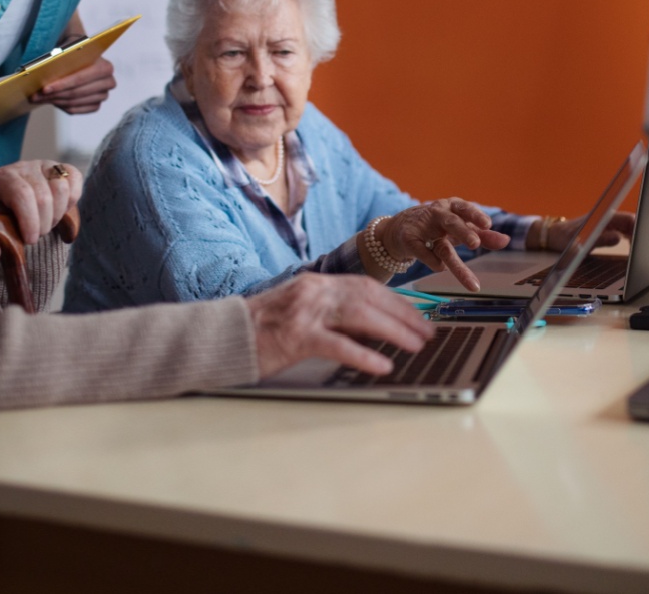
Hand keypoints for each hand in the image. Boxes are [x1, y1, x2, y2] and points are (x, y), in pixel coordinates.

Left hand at [0, 160, 80, 262]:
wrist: (15, 216)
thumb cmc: (0, 228)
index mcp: (1, 179)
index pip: (21, 194)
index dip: (29, 220)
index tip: (31, 240)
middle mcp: (23, 167)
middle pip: (43, 196)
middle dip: (44, 223)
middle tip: (38, 234)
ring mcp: (45, 165)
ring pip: (62, 188)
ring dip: (58, 214)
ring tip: (48, 223)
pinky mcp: (62, 168)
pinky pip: (74, 179)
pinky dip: (72, 200)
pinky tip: (61, 211)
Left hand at [30, 56, 115, 113]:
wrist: (79, 56)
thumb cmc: (74, 51)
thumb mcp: (70, 46)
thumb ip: (64, 52)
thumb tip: (50, 63)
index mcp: (105, 67)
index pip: (81, 78)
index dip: (62, 84)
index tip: (45, 88)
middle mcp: (108, 82)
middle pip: (77, 92)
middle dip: (55, 94)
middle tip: (37, 95)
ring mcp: (103, 95)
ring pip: (74, 102)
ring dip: (54, 100)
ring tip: (39, 98)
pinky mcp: (96, 105)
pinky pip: (76, 110)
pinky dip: (61, 106)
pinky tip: (51, 100)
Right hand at [246, 273, 433, 377]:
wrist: (220, 337)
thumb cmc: (260, 331)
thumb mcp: (301, 314)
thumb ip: (332, 316)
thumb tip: (372, 330)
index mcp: (316, 283)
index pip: (367, 286)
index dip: (397, 301)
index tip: (420, 316)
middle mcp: (313, 291)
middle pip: (370, 297)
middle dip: (404, 314)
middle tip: (428, 332)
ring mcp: (304, 312)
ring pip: (360, 315)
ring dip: (393, 331)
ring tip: (416, 346)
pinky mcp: (294, 337)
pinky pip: (337, 345)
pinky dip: (363, 355)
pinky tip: (382, 365)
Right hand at [383, 198, 510, 291]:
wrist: (399, 229)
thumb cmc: (436, 226)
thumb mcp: (460, 228)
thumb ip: (483, 235)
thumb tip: (507, 241)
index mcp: (452, 207)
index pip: (465, 209)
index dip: (476, 216)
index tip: (488, 225)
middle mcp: (437, 214)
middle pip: (452, 222)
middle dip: (463, 232)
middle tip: (475, 244)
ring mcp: (422, 227)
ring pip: (441, 246)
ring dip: (455, 262)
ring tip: (471, 281)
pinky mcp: (409, 240)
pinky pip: (424, 254)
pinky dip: (434, 262)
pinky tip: (441, 268)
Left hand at [547, 210, 634, 251]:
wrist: (553, 235)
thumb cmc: (565, 238)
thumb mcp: (582, 241)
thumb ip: (601, 239)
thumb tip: (619, 238)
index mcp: (603, 216)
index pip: (628, 218)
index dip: (638, 228)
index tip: (642, 240)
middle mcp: (606, 217)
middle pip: (630, 222)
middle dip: (638, 233)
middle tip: (641, 250)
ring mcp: (605, 223)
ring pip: (627, 227)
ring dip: (634, 236)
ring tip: (636, 251)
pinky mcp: (603, 229)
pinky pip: (621, 231)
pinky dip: (628, 238)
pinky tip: (630, 247)